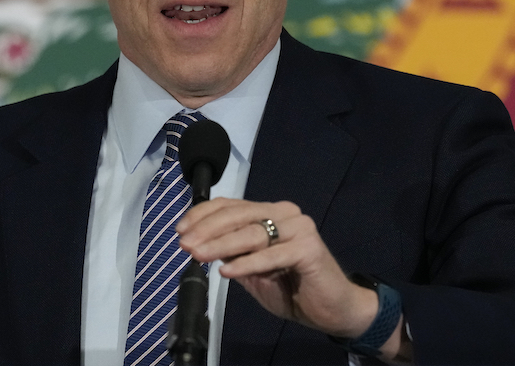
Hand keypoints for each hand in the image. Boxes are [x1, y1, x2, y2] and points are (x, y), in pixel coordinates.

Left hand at [175, 199, 377, 338]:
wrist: (334, 309)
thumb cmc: (292, 288)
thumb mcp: (252, 270)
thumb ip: (232, 254)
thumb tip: (199, 244)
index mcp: (270, 212)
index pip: (230, 205)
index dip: (202, 215)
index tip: (180, 230)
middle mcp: (284, 213)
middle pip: (238, 215)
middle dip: (206, 230)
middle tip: (185, 245)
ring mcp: (298, 227)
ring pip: (252, 232)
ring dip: (221, 245)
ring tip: (198, 256)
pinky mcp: (309, 247)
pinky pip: (271, 254)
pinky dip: (247, 263)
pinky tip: (227, 272)